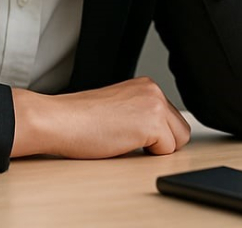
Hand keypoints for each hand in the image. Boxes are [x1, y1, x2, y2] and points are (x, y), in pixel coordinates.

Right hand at [10, 77, 190, 158]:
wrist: (60, 120)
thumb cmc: (80, 120)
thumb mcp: (118, 108)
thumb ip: (140, 114)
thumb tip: (159, 137)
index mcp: (146, 86)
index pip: (172, 118)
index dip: (155, 135)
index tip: (132, 134)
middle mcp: (154, 91)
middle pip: (181, 130)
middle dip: (161, 143)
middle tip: (129, 141)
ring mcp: (155, 105)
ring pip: (178, 141)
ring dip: (155, 149)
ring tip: (125, 141)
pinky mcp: (152, 123)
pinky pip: (166, 152)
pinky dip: (146, 156)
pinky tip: (123, 144)